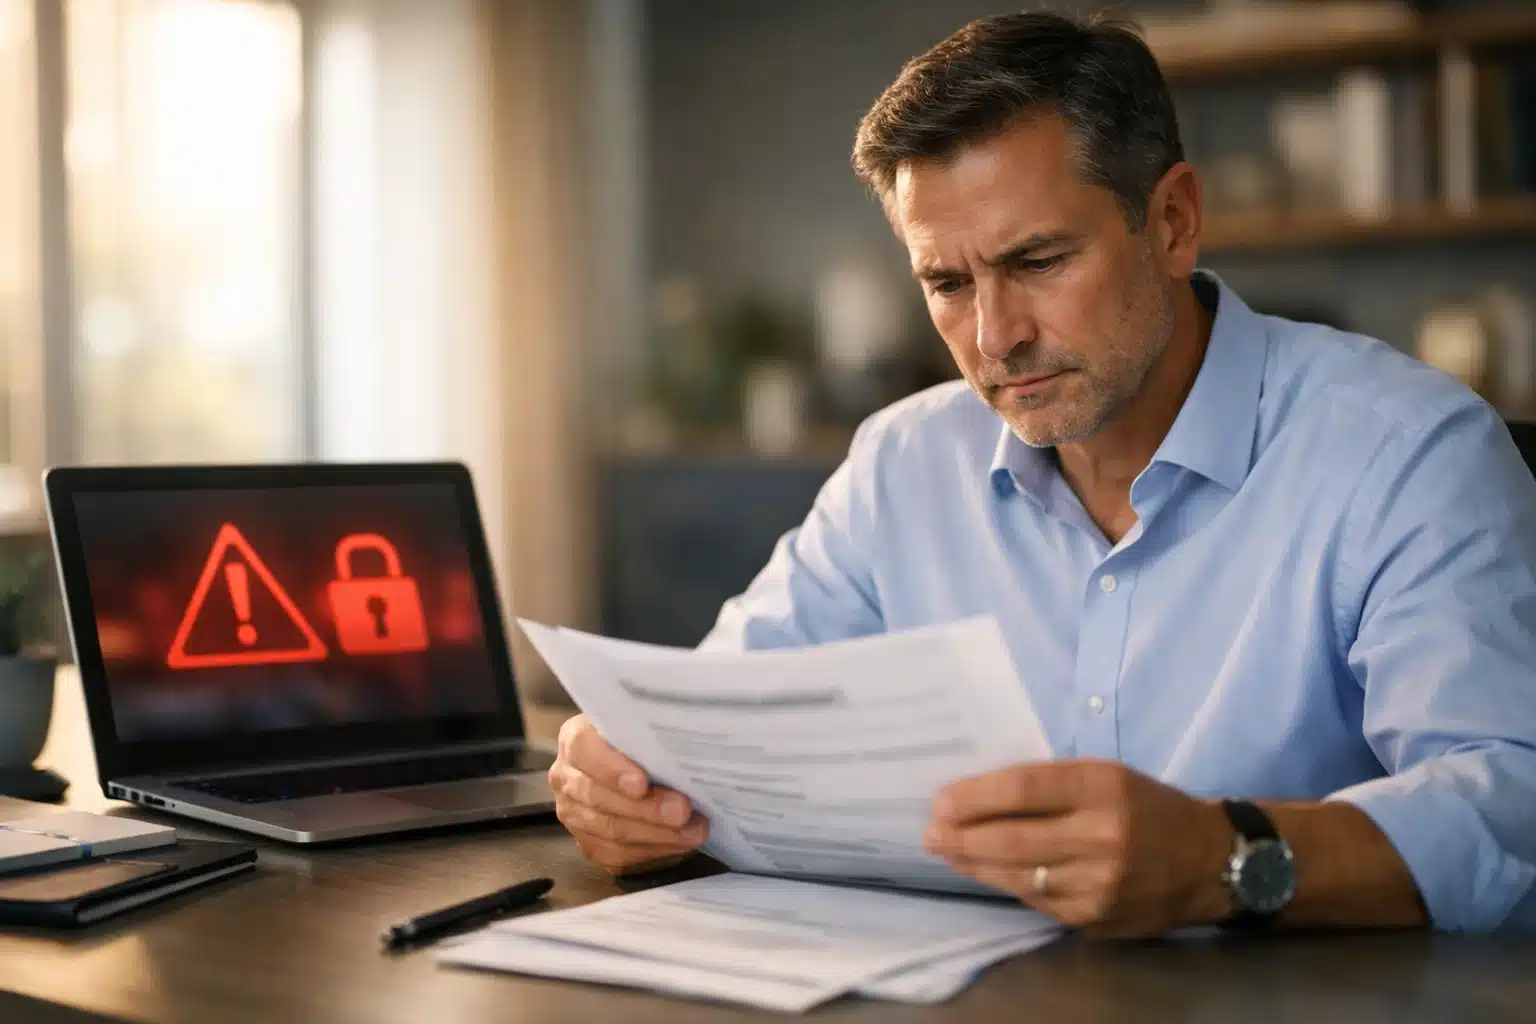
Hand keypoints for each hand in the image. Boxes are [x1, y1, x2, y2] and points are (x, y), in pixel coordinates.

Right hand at [549, 713, 708, 874]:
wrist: (637, 764)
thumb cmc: (645, 740)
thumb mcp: (645, 726)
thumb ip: (652, 734)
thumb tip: (683, 750)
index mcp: (574, 738)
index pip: (583, 750)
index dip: (611, 769)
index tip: (642, 784)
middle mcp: (566, 776)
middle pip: (598, 797)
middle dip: (645, 808)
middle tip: (682, 811)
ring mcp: (573, 813)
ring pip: (609, 831)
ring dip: (656, 834)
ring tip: (693, 830)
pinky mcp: (588, 842)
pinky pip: (615, 855)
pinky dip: (652, 850)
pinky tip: (680, 843)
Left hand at [923, 759, 1232, 936]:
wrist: (1209, 862)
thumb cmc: (1148, 807)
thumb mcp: (1106, 776)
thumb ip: (1051, 785)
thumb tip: (979, 795)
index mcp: (1104, 787)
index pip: (1023, 788)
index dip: (975, 796)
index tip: (941, 800)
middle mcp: (1102, 835)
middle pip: (1012, 838)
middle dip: (961, 836)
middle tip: (930, 832)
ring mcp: (1099, 882)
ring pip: (1018, 875)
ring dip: (974, 864)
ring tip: (947, 851)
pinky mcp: (1096, 917)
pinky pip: (1037, 899)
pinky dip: (1007, 884)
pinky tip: (987, 872)